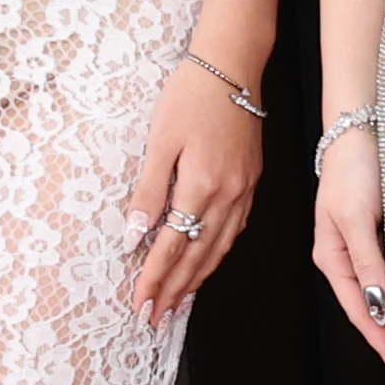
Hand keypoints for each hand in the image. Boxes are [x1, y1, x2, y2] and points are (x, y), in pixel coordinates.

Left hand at [122, 68, 260, 327]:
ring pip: (219, 248)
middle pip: (198, 256)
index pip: (173, 245)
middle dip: (175, 290)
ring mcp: (243, 191)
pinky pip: (233, 231)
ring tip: (177, 303)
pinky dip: (216, 256)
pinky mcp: (250, 183)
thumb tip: (135, 235)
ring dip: (196, 280)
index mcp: (202, 184)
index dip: (154, 278)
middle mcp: (228, 195)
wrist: (233, 67)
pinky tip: (205, 266)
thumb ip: (148, 190)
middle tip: (155, 318)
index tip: (139, 303)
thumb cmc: (190, 95)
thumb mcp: (160, 140)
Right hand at [312, 131, 384, 374]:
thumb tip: (378, 304)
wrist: (362, 128)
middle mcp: (347, 258)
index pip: (359, 312)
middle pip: (369, 308)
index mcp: (333, 259)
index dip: (380, 341)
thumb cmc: (354, 169)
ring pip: (383, 293)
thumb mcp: (357, 218)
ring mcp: (364, 247)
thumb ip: (368, 262)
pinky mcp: (382, 234)